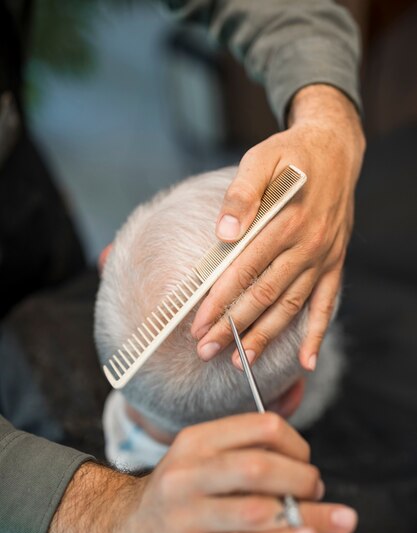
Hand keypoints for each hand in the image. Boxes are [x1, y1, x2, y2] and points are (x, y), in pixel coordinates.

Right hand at [47, 412, 356, 532]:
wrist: (129, 530)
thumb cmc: (186, 492)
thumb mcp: (206, 460)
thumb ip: (250, 458)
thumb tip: (313, 474)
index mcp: (197, 440)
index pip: (262, 428)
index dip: (297, 444)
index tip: (306, 462)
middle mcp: (187, 472)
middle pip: (260, 467)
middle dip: (302, 479)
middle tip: (315, 490)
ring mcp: (185, 514)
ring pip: (258, 511)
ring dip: (305, 516)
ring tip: (327, 521)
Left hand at [191, 85, 364, 370]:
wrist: (335, 149)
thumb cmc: (290, 155)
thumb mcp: (260, 159)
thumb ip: (242, 195)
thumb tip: (224, 234)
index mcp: (285, 220)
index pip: (244, 269)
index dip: (219, 300)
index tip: (197, 324)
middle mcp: (307, 245)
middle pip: (264, 295)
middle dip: (233, 326)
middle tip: (206, 350)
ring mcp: (323, 258)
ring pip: (291, 306)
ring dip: (265, 337)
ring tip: (240, 361)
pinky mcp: (334, 264)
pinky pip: (326, 305)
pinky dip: (317, 335)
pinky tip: (306, 362)